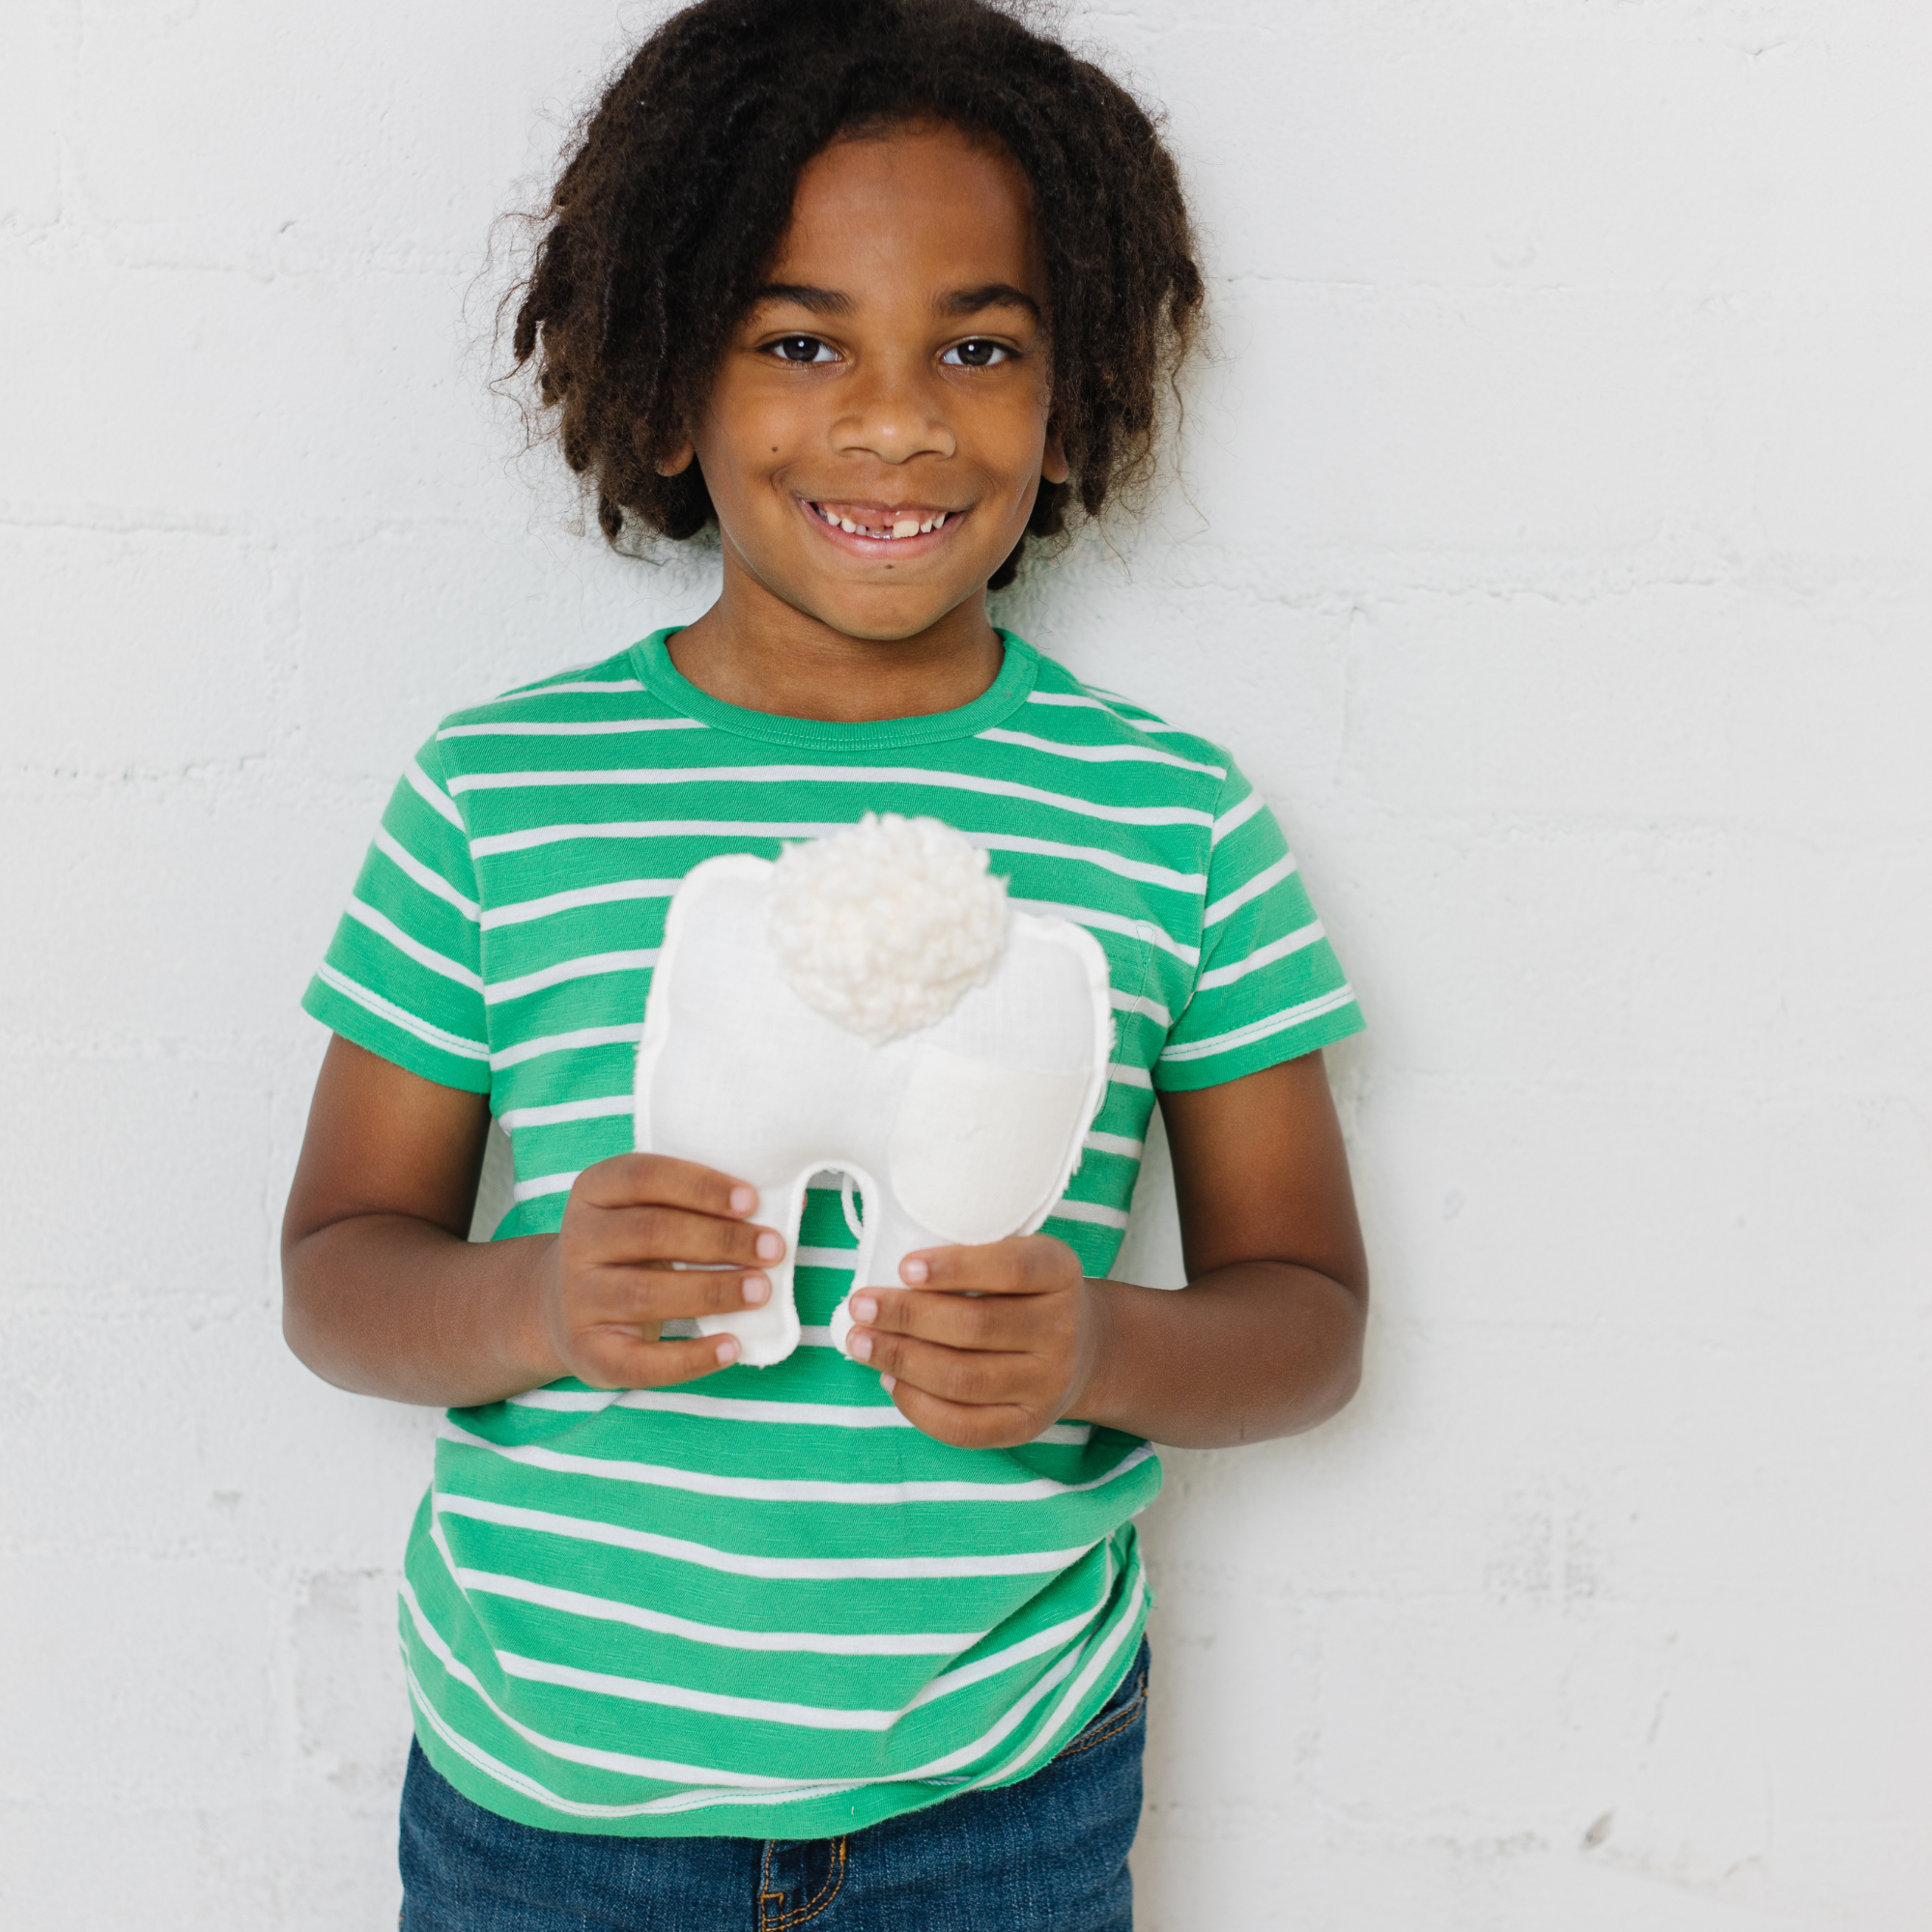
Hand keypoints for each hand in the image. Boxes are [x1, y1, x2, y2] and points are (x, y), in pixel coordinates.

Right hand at [535, 1154, 783, 1388]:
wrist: (563, 1308)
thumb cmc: (632, 1249)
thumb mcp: (651, 1211)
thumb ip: (706, 1203)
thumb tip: (790, 1203)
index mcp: (595, 1190)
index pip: (644, 1176)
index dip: (701, 1186)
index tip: (753, 1201)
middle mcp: (579, 1240)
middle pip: (651, 1232)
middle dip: (720, 1240)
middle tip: (773, 1248)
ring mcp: (578, 1298)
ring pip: (646, 1292)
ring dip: (712, 1291)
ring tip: (762, 1290)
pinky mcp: (588, 1351)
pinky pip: (641, 1361)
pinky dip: (691, 1357)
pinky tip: (732, 1347)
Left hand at [844, 1235, 1102, 1448]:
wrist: (1084, 1350)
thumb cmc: (1026, 1293)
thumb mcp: (1018, 1257)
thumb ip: (971, 1258)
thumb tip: (889, 1279)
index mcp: (1059, 1273)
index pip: (1011, 1268)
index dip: (955, 1268)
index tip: (904, 1267)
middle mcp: (1062, 1329)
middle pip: (976, 1326)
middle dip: (907, 1316)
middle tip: (861, 1306)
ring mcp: (1049, 1383)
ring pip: (964, 1378)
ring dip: (902, 1360)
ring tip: (862, 1343)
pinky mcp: (1029, 1425)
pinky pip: (965, 1427)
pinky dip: (918, 1406)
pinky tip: (891, 1380)